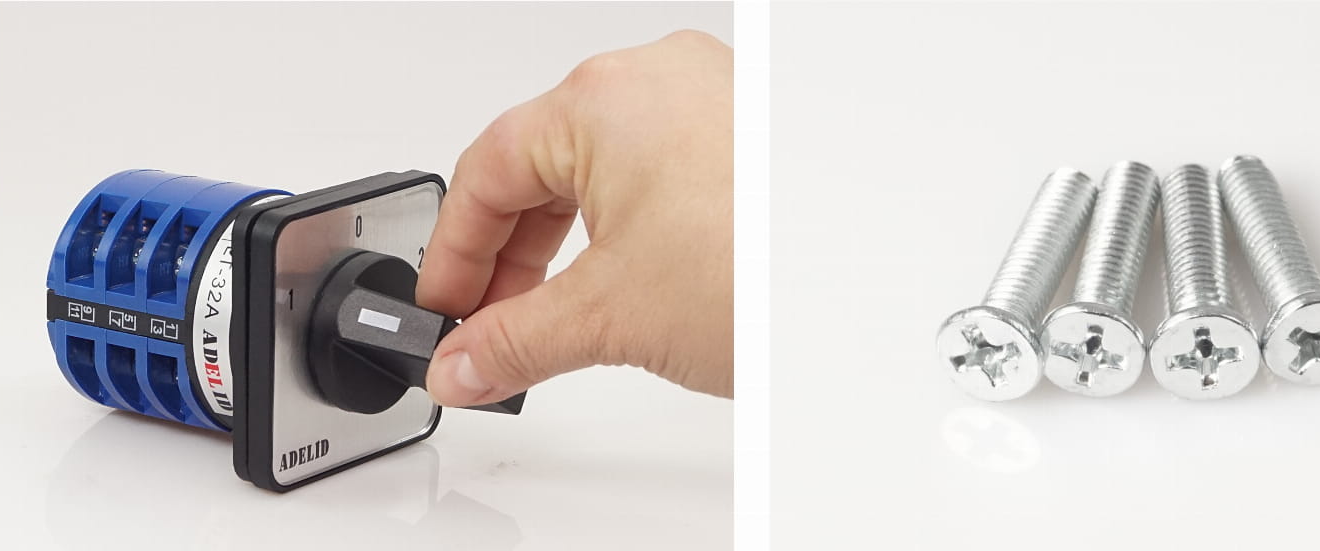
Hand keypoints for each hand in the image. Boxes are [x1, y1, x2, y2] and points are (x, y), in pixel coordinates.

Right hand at [417, 30, 732, 406]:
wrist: (874, 292)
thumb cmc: (766, 267)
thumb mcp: (608, 316)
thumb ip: (513, 341)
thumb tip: (464, 362)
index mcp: (601, 98)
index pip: (485, 171)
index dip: (453, 254)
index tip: (445, 310)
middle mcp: (655, 80)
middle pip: (541, 167)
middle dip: (510, 257)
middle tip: (491, 325)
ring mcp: (709, 100)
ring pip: (601, 171)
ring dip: (566, 246)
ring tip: (557, 316)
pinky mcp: (748, 136)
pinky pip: (658, 173)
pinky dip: (626, 230)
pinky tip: (627, 283)